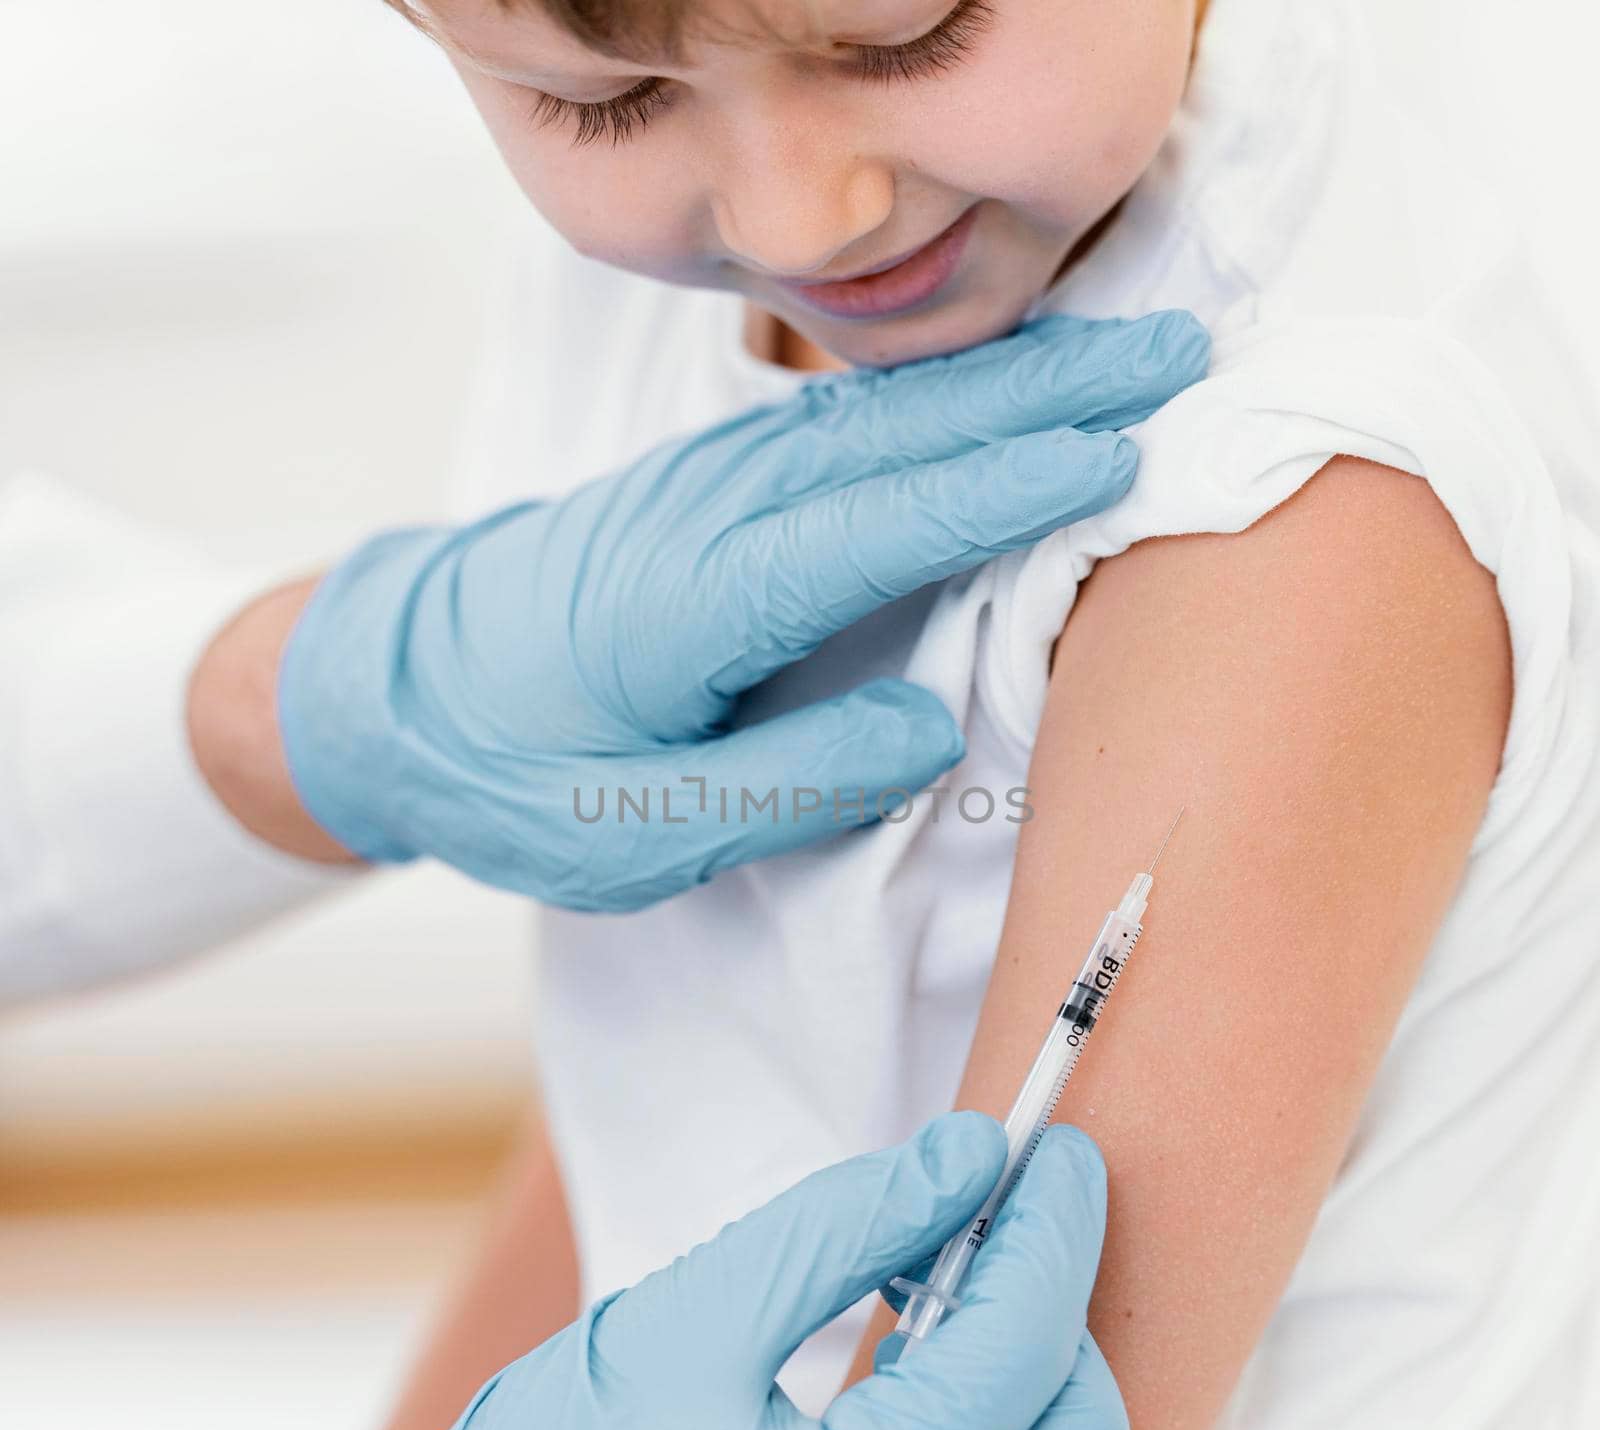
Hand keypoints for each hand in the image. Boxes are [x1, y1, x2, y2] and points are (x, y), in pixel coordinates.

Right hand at [270, 1115, 1140, 1429]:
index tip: (1054, 1150)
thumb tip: (966, 1157)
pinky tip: (940, 1411)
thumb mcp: (697, 1316)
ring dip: (1048, 1397)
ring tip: (949, 1324)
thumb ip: (845, 1228)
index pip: (1020, 1341)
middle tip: (978, 1222)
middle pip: (1077, 1427)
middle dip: (1049, 1301)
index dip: (1052, 1225)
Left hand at [275, 311, 1207, 909]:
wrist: (388, 689)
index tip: (1118, 451)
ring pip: (879, 414)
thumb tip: (925, 731)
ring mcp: (704, 485)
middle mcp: (711, 514)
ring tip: (1119, 354)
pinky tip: (990, 391)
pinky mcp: (701, 486)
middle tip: (1175, 354)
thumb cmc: (506, 770)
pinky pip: (838, 425)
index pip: (881, 524)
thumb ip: (787, 784)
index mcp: (697, 599)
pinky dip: (933, 398)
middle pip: (900, 435)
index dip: (1005, 486)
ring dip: (1004, 378)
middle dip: (1044, 390)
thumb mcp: (632, 831)